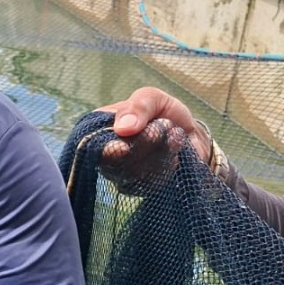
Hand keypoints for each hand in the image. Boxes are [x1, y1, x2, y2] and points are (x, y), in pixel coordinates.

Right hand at [96, 87, 211, 191]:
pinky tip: (175, 155)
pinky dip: (165, 168)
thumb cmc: (165, 112)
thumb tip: (122, 129)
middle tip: (161, 130)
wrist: (190, 134)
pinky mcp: (138, 186)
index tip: (126, 147)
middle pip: (113, 161)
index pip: (92, 142)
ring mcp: (120, 171)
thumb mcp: (153, 98)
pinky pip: (147, 184)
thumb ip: (138, 106)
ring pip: (132, 173)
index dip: (109, 147)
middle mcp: (105, 152)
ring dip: (159, 154)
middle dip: (143, 145)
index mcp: (100, 127)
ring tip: (173, 136)